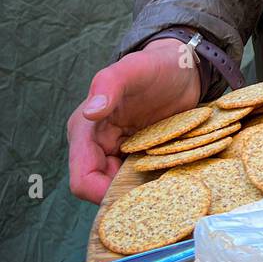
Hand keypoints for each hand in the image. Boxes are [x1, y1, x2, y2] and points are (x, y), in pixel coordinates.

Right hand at [67, 40, 202, 204]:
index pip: (82, 179)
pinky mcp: (138, 154)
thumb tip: (91, 112)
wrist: (180, 67)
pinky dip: (152, 182)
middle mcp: (97, 146)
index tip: (133, 195)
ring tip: (168, 188)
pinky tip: (172, 180)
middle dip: (124, 195)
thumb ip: (109, 85)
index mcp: (85, 131)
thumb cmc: (154, 65)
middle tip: (158, 196)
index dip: (101, 193)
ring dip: (140, 191)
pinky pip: (140, 178)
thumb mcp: (133, 69)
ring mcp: (118, 152)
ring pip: (122, 187)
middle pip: (102, 189)